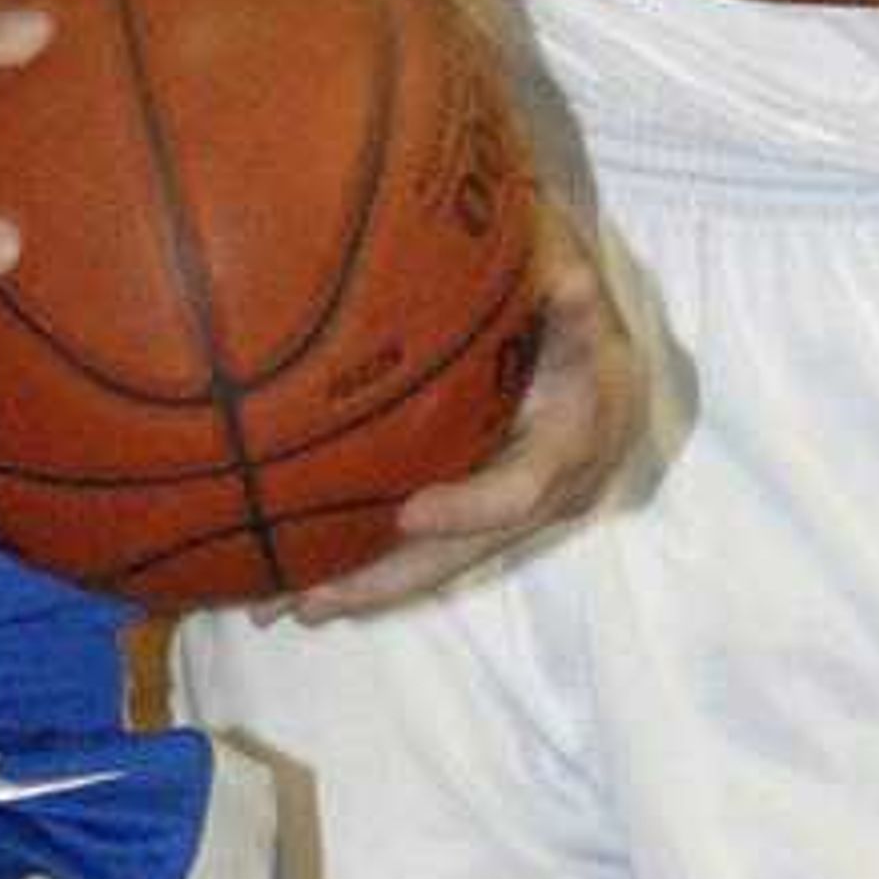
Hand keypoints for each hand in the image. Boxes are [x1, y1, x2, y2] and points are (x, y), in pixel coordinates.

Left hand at [281, 187, 644, 618]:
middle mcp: (551, 487)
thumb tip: (573, 286)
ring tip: (285, 606)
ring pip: (441, 559)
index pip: (525, 489)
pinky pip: (426, 546)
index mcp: (579, 434)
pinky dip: (367, 564)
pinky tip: (295, 584)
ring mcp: (515, 507)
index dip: (472, 509)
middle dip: (392, 577)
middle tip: (316, 598)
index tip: (409, 514)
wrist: (593, 327)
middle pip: (467, 550)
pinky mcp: (481, 509)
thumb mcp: (569, 272)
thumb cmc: (566, 285)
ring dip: (365, 586)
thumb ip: (572, 286)